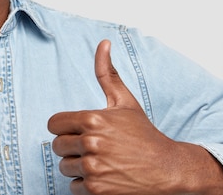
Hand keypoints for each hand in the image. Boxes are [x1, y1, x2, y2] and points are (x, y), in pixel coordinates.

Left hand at [47, 40, 222, 194]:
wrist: (169, 170)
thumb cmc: (144, 136)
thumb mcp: (125, 102)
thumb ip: (107, 73)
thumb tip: (103, 43)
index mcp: (93, 119)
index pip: (53, 125)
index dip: (65, 128)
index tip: (80, 132)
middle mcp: (91, 143)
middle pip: (57, 147)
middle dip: (71, 148)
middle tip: (94, 148)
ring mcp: (93, 168)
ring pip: (65, 167)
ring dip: (79, 167)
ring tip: (102, 162)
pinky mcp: (96, 190)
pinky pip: (73, 187)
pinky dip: (86, 185)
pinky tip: (106, 177)